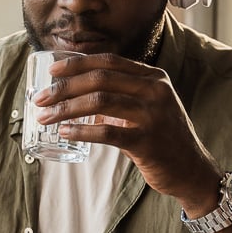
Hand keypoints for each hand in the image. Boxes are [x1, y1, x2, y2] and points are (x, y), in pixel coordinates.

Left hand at [35, 52, 220, 213]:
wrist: (191, 170)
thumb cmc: (162, 139)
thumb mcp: (147, 108)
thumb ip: (120, 97)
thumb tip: (77, 94)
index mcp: (153, 78)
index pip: (108, 62)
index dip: (77, 64)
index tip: (51, 71)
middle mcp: (155, 91)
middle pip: (99, 79)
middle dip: (64, 88)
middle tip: (40, 99)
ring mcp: (153, 115)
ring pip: (100, 102)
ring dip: (66, 109)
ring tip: (45, 118)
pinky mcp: (147, 141)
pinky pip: (107, 132)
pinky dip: (82, 131)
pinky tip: (65, 133)